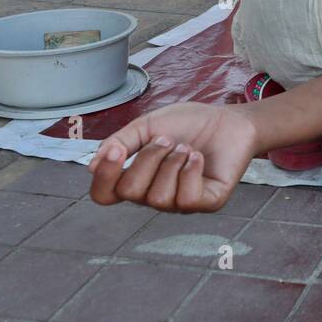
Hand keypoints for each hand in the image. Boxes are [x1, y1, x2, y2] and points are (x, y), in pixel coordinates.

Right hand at [87, 102, 258, 211]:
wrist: (230, 119)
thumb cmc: (189, 124)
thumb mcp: (148, 125)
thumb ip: (120, 142)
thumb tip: (91, 166)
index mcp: (137, 178)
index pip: (104, 195)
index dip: (104, 177)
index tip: (117, 150)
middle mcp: (155, 196)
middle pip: (130, 191)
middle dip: (148, 158)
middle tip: (168, 140)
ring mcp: (181, 202)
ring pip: (158, 197)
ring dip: (172, 163)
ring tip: (187, 148)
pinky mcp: (208, 202)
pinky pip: (187, 199)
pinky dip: (190, 171)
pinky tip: (198, 157)